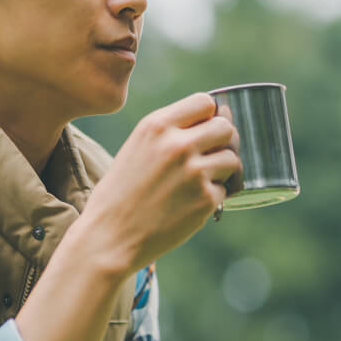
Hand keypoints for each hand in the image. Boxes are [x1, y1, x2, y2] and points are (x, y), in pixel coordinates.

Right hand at [76, 92, 242, 275]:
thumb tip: (216, 119)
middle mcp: (178, 145)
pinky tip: (188, 205)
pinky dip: (212, 198)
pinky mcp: (205, 200)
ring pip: (231, 159)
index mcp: (156, 126)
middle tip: (205, 159)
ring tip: (195, 184)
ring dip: (221, 171)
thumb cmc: (119, 195)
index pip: (204, 102)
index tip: (201, 132)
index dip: (207, 117)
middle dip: (220, 143)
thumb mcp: (135, 149)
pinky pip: (225, 190)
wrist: (108, 238)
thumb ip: (169, 133)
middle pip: (225, 128)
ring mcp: (195, 173)